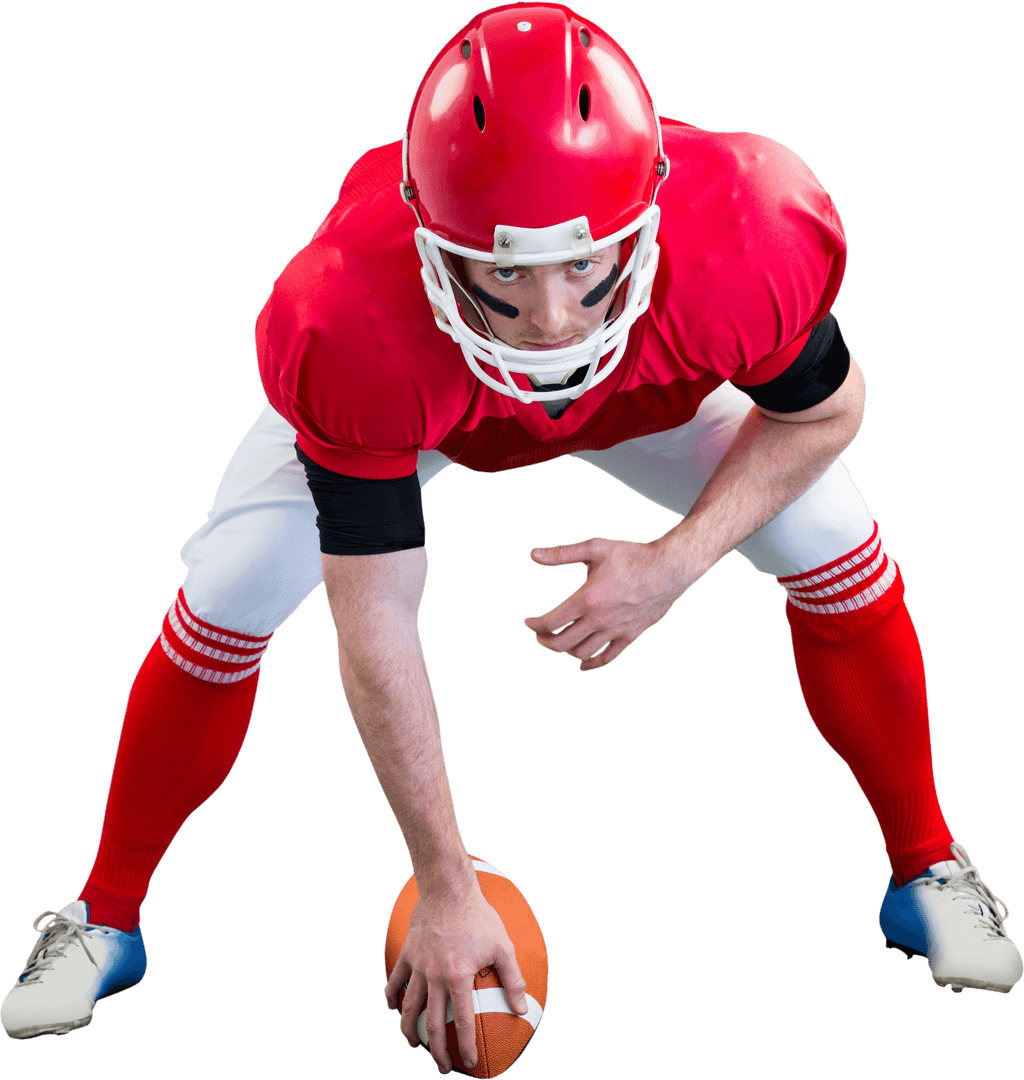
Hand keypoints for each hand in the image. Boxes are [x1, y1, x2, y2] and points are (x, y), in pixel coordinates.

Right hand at [384, 885, 528, 1073]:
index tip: (469, 1063)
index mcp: (459, 976)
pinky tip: (394, 1008)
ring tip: (415, 1045)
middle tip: (443, 1067)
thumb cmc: (478, 916)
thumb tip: (522, 1008)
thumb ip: (512, 979)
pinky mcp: (407, 954)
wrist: (448, 889)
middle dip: (437, 1051)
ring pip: (408, 1008)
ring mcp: (418, 965)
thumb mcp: (502, 946)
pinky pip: (394, 981)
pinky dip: (391, 997)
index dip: (465, 1046)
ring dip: (410, 1032)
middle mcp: (435, 975)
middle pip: (432, 1024)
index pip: (462, 1022)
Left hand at [523, 537, 691, 670]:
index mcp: (586, 599)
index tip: (528, 622)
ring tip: (558, 643)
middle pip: (562, 643)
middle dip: (545, 642)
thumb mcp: (594, 548)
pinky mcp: (630, 636)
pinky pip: (608, 657)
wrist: (668, 569)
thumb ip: (561, 554)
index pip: (550, 622)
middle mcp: (599, 620)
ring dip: (565, 651)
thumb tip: (533, 555)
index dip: (534, 625)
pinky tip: (583, 664)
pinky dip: (593, 664)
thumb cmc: (632, 556)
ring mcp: (615, 630)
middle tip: (539, 636)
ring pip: (582, 653)